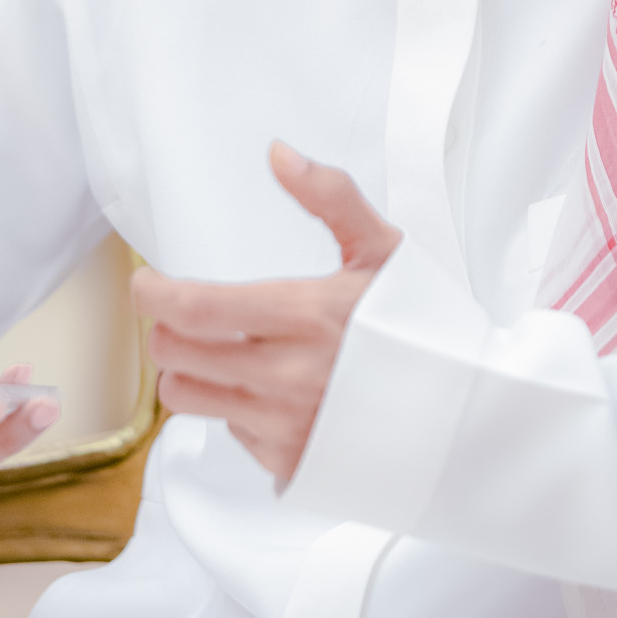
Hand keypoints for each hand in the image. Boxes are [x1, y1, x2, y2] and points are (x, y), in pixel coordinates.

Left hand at [137, 142, 399, 483]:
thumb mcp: (384, 249)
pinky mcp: (288, 463)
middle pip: (174, 353)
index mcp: (306, 315)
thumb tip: (279, 154)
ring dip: (190, 370)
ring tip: (221, 352)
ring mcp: (286, 426)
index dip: (153, 294)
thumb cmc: (425, 326)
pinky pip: (228, 432)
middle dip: (168, 327)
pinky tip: (273, 391)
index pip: (193, 309)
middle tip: (188, 313)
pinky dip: (236, 408)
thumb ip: (330, 196)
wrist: (469, 413)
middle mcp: (288, 377)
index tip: (147, 284)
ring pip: (185, 397)